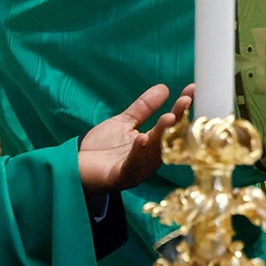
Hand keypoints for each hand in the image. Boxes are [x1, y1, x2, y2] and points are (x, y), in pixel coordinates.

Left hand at [77, 83, 193, 193]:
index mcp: (153, 145)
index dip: (182, 108)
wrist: (73, 166)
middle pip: (169, 138)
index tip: (191, 90)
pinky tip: (143, 139)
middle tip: (185, 101)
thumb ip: (144, 108)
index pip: (173, 125)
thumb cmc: (101, 148)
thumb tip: (164, 88)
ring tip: (169, 117)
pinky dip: (139, 152)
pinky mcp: (121, 177)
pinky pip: (133, 165)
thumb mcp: (125, 123)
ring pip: (154, 151)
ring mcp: (137, 168)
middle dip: (179, 119)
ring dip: (163, 134)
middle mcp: (150, 158)